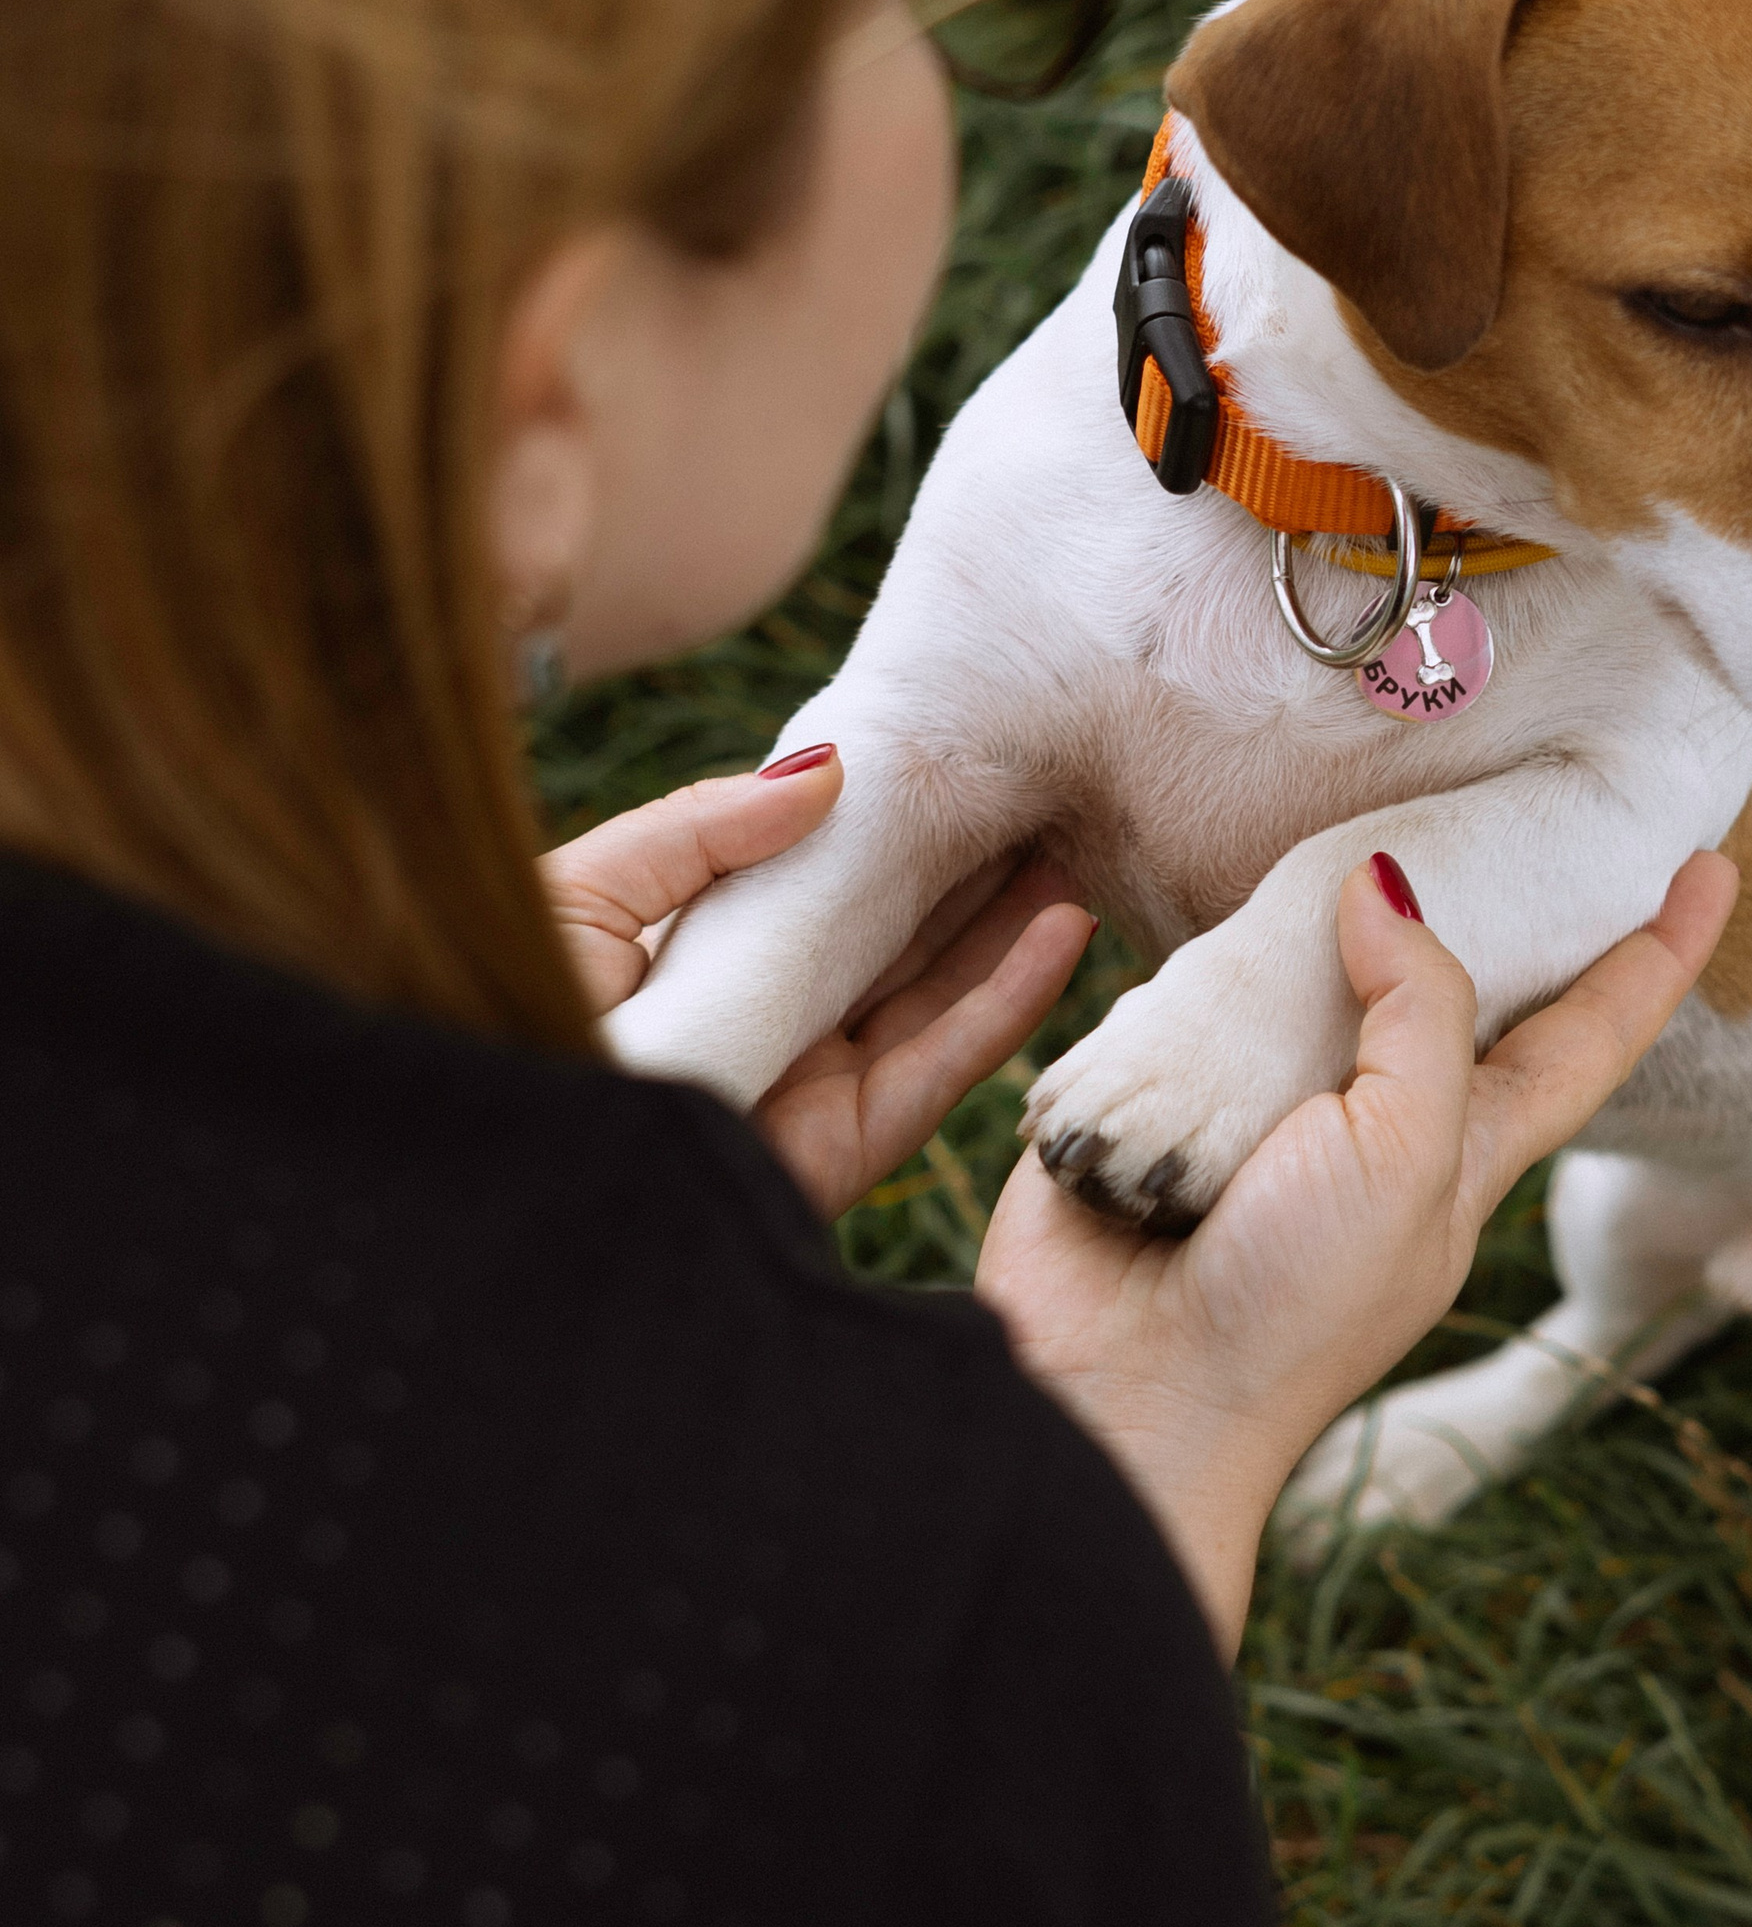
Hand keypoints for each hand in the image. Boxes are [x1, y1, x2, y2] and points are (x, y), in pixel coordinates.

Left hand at [541, 750, 1095, 1219]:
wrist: (498, 1157)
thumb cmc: (498, 1012)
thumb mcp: (586, 889)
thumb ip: (704, 826)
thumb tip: (831, 768)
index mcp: (698, 963)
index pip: (816, 890)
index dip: (891, 834)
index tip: (959, 770)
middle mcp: (764, 1025)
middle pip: (893, 942)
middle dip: (971, 873)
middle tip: (1047, 797)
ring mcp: (807, 1090)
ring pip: (937, 997)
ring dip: (1012, 926)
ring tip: (1078, 848)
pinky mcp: (842, 1149)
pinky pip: (945, 1066)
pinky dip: (1011, 1001)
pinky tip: (1062, 929)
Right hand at [975, 847, 1738, 1655]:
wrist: (1127, 1397)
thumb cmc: (1291, 1304)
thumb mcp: (1409, 1154)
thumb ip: (1423, 1014)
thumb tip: (1383, 888)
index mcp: (1469, 1147)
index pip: (1591, 1034)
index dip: (1656, 956)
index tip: (1713, 868)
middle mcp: (1383, 1125)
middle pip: (1463, 994)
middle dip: (1502, 911)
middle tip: (1536, 810)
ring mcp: (1274, 1116)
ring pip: (1326, 986)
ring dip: (1332, 925)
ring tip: (1347, 845)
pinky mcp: (1170, 1107)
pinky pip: (1197, 1008)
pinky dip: (1203, 968)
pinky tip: (1197, 926)